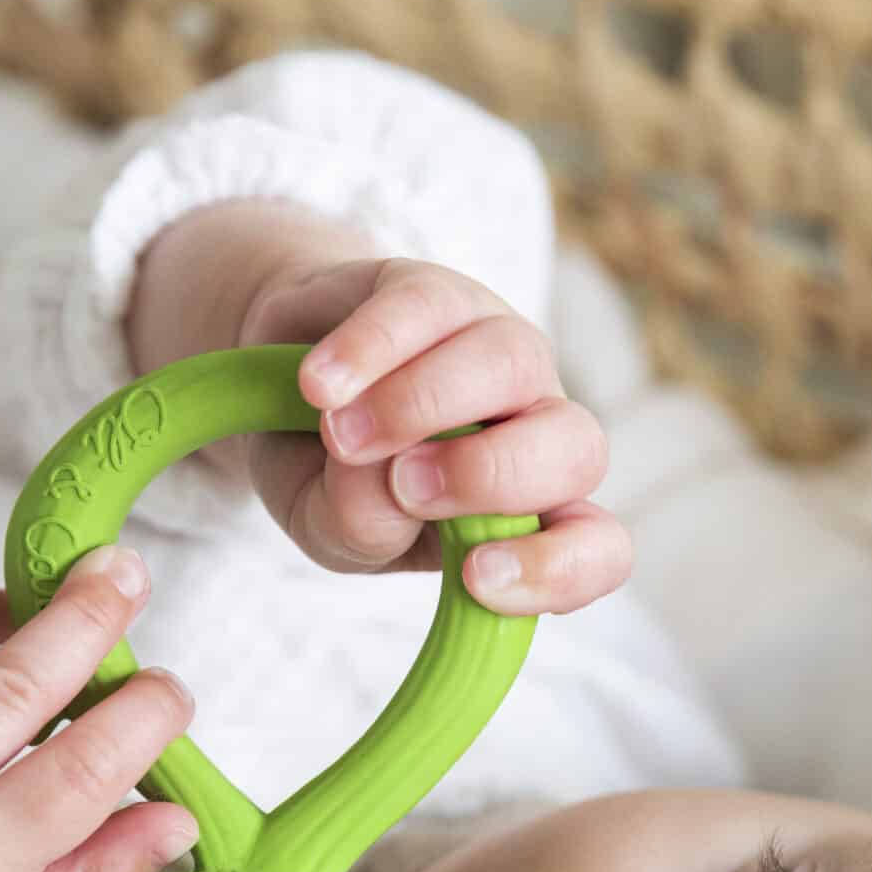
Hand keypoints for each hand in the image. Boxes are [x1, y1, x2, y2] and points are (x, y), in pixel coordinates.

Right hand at [239, 254, 631, 616]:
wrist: (275, 385)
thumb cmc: (329, 478)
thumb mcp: (332, 529)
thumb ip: (362, 527)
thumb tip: (386, 484)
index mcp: (529, 513)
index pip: (595, 547)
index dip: (559, 569)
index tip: (475, 579)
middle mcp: (534, 432)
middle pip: (577, 448)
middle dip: (491, 476)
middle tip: (405, 488)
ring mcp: (499, 352)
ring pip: (510, 362)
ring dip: (423, 406)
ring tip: (341, 437)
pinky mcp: (442, 292)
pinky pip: (429, 307)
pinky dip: (371, 350)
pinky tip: (320, 386)